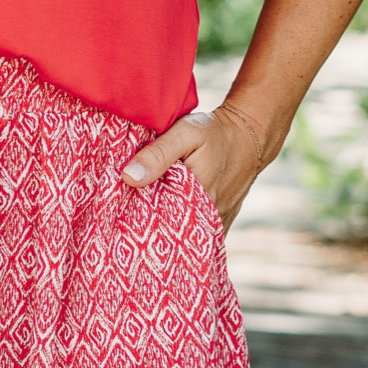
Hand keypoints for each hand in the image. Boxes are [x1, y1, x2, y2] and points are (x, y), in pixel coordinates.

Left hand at [122, 100, 271, 230]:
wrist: (250, 134)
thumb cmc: (215, 132)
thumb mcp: (185, 133)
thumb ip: (157, 154)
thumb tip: (128, 177)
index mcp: (197, 199)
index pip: (159, 223)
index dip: (137, 221)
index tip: (118, 217)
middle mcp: (210, 218)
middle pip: (171, 234)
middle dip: (150, 230)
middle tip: (124, 224)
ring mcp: (218, 223)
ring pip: (185, 236)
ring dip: (166, 231)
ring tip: (143, 225)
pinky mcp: (222, 221)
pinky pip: (198, 234)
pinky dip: (183, 229)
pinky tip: (166, 221)